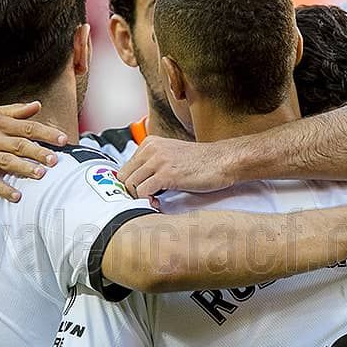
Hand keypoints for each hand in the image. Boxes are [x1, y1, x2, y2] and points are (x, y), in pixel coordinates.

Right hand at [0, 101, 68, 201]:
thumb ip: (15, 111)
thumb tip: (38, 105)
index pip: (27, 127)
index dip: (46, 133)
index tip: (63, 140)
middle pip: (20, 145)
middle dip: (39, 152)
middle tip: (56, 160)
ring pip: (7, 162)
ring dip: (24, 169)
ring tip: (41, 175)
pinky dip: (3, 189)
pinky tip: (17, 196)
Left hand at [119, 136, 235, 197]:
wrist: (222, 161)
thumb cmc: (201, 163)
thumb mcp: (171, 156)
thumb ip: (153, 165)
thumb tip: (136, 186)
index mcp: (150, 143)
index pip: (125, 168)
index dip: (131, 185)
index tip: (143, 193)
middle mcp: (151, 149)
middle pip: (124, 178)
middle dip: (132, 193)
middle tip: (148, 199)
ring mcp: (158, 161)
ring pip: (130, 186)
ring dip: (140, 198)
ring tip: (155, 201)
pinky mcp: (166, 174)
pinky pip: (142, 192)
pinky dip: (147, 202)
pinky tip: (159, 203)